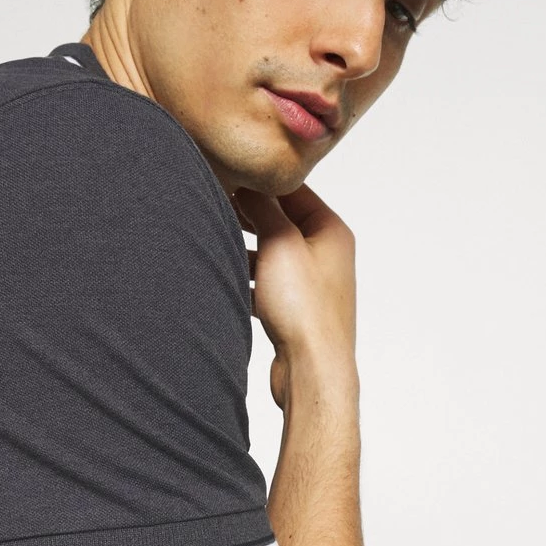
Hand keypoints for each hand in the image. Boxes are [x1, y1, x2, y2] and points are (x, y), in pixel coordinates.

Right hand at [233, 183, 356, 408]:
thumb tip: (249, 184)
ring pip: (271, 254)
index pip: (292, 191)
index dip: (258, 182)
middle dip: (247, 215)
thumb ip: (263, 208)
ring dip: (244, 249)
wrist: (313, 369)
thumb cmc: (304, 309)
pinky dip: (247, 279)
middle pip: (281, 222)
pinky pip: (266, 285)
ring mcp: (312, 284)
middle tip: (215, 204)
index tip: (228, 175)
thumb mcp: (279, 242)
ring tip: (214, 240)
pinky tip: (225, 279)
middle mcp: (326, 255)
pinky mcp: (297, 311)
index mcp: (330, 231)